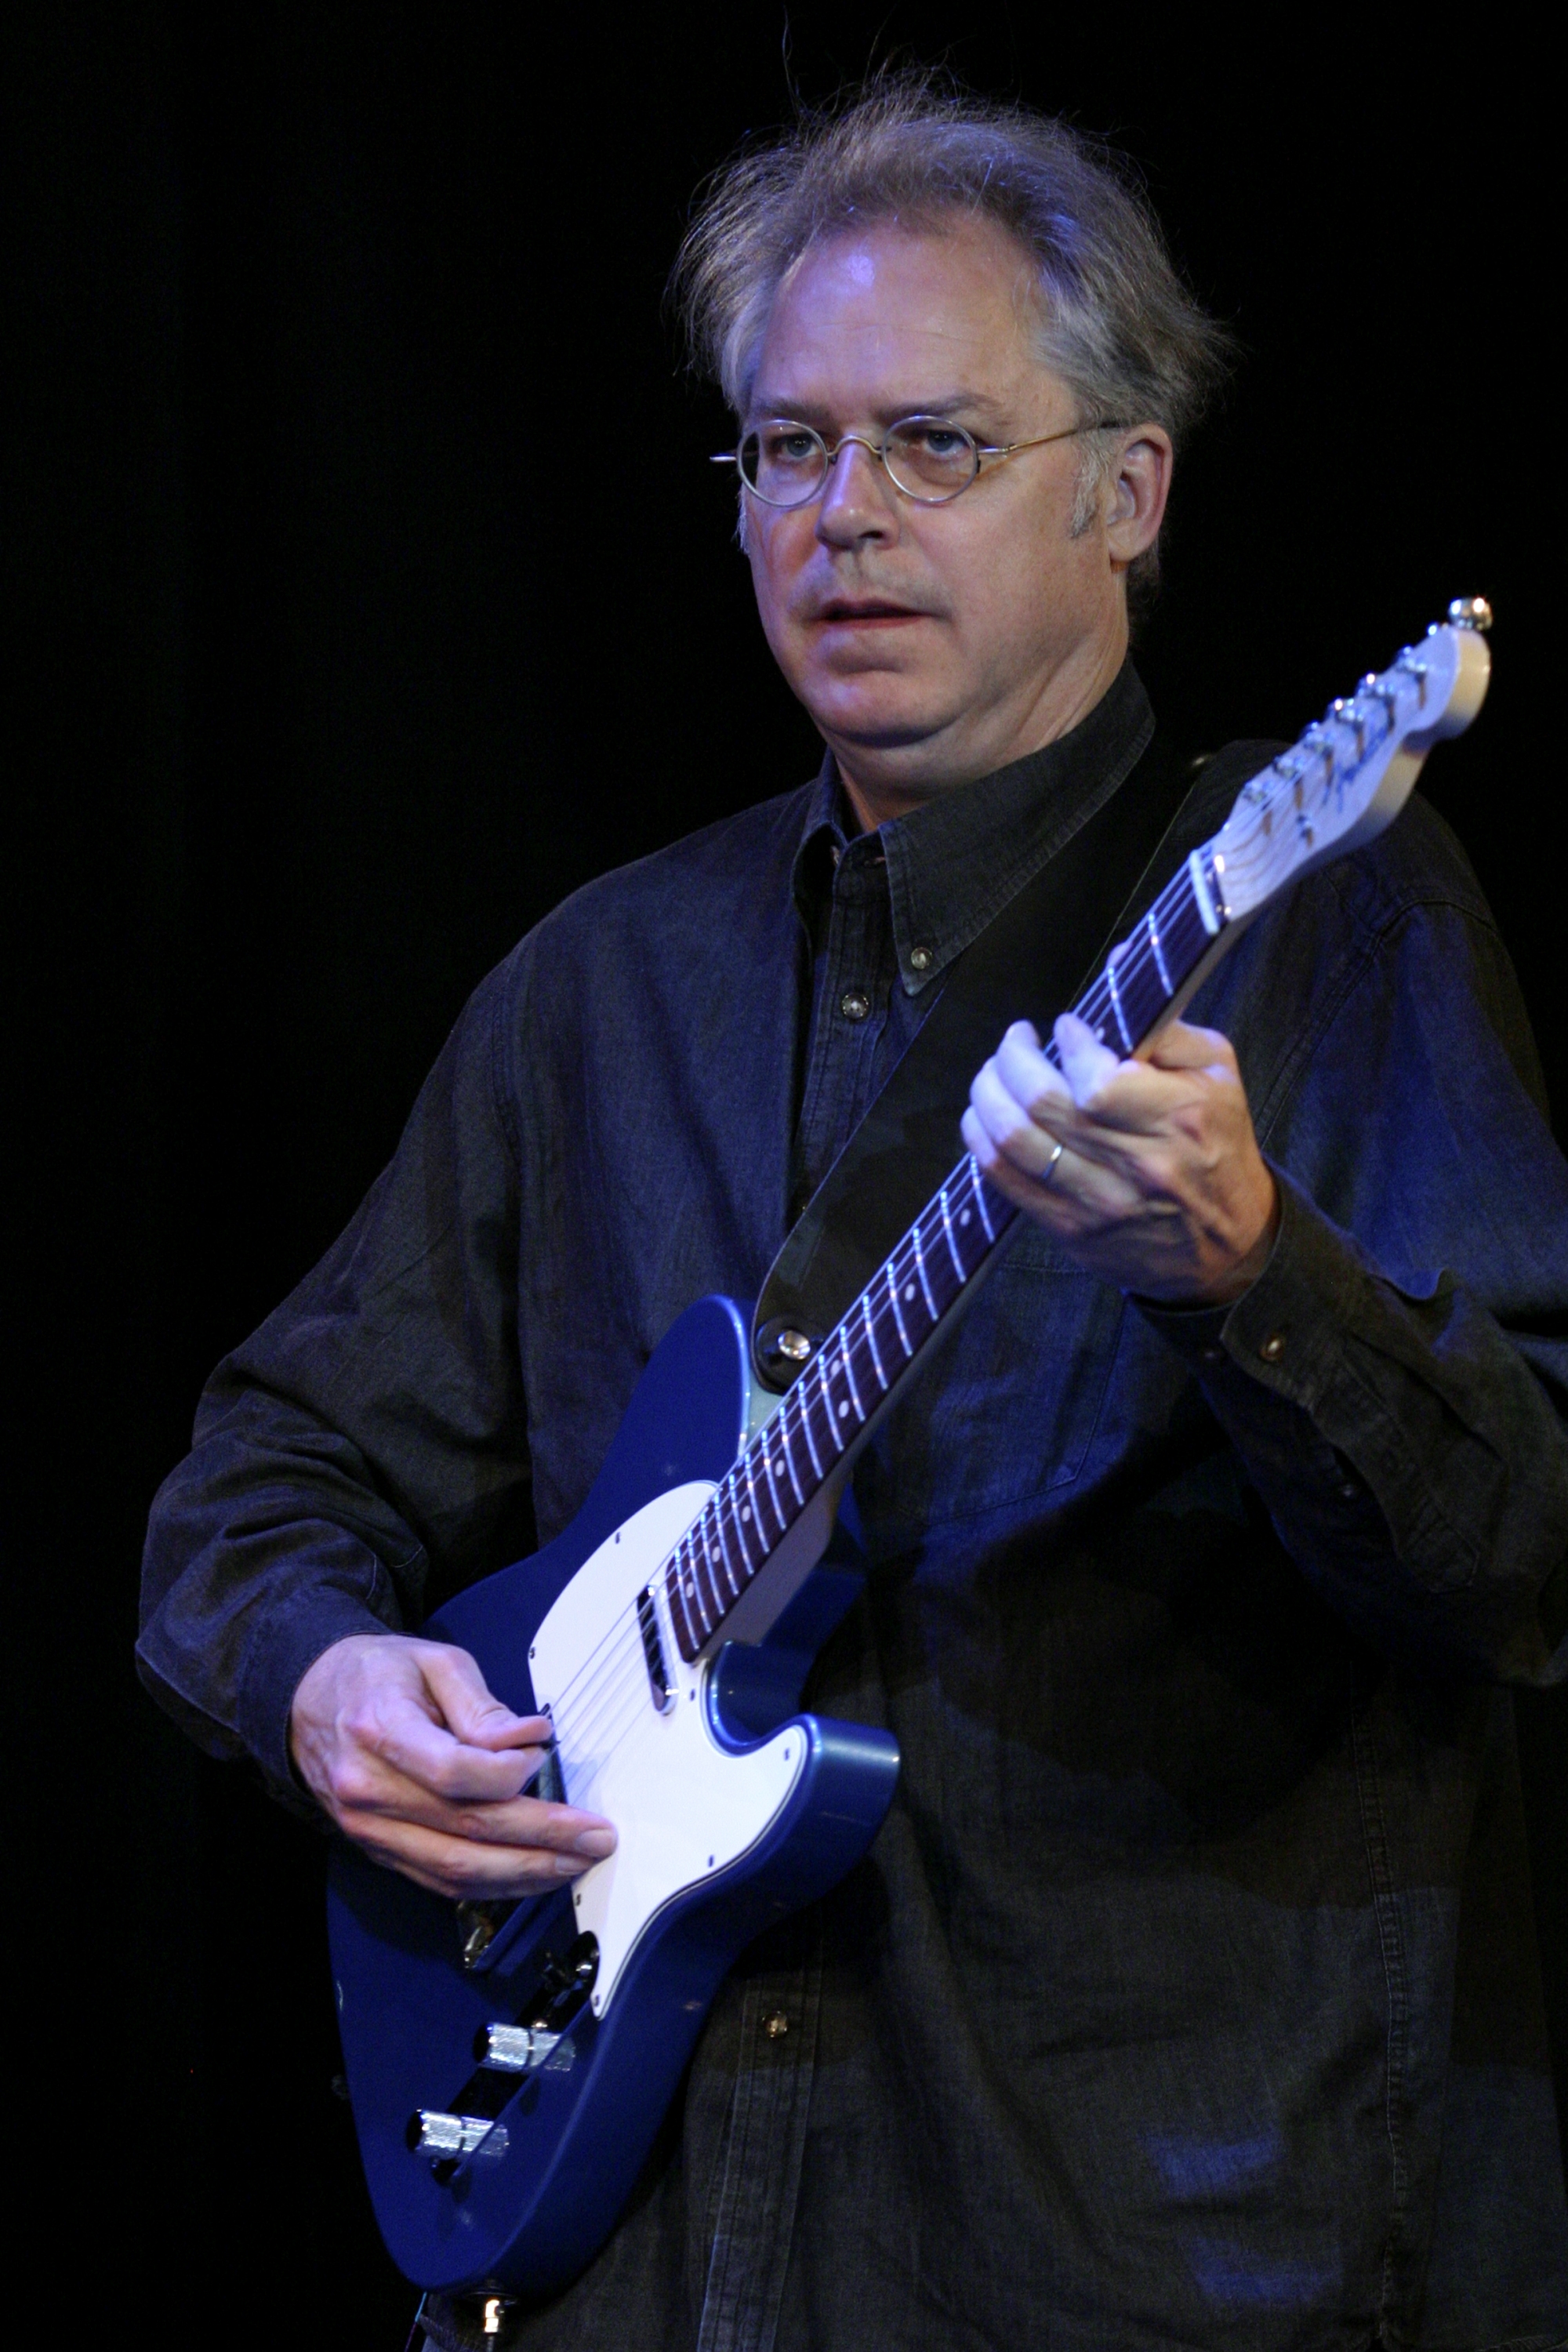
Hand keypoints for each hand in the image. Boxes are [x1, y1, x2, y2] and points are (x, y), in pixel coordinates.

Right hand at [289, 1633, 616, 1900]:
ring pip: (457, 1869)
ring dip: (526, 1872)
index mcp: (379, 1731)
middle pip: (466, 1829)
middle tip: (596, 1836)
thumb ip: (482, 1705)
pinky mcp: (379, 1851)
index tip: (543, 1755)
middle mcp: (369, 1790)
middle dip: (542, 1838)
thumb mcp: (433, 1662)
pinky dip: (494, 1884)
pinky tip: (534, 1874)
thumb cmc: (376, 1676)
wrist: (310, 1703)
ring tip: (577, 1861)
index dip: (510, 1773)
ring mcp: (370, 1830)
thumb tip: (527, 1741)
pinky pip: (440, 1881)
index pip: (454, 1772)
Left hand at [961, 1013, 1279, 1305]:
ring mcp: (1097, 1201)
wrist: (1228, 1244)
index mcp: (1177, 1119)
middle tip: (1018, 1040)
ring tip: (996, 1071)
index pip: (1096, 1080)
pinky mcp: (1068, 1228)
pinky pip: (1002, 1178)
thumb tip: (1119, 964)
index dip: (1069, 1044)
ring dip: (987, 1094)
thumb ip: (1164, 1022)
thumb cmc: (1218, 1146)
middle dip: (1013, 1057)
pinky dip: (981, 1137)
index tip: (1068, 1029)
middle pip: (1042, 1103)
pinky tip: (986, 1113)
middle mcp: (1136, 1164)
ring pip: (1012, 1140)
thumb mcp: (1218, 1073)